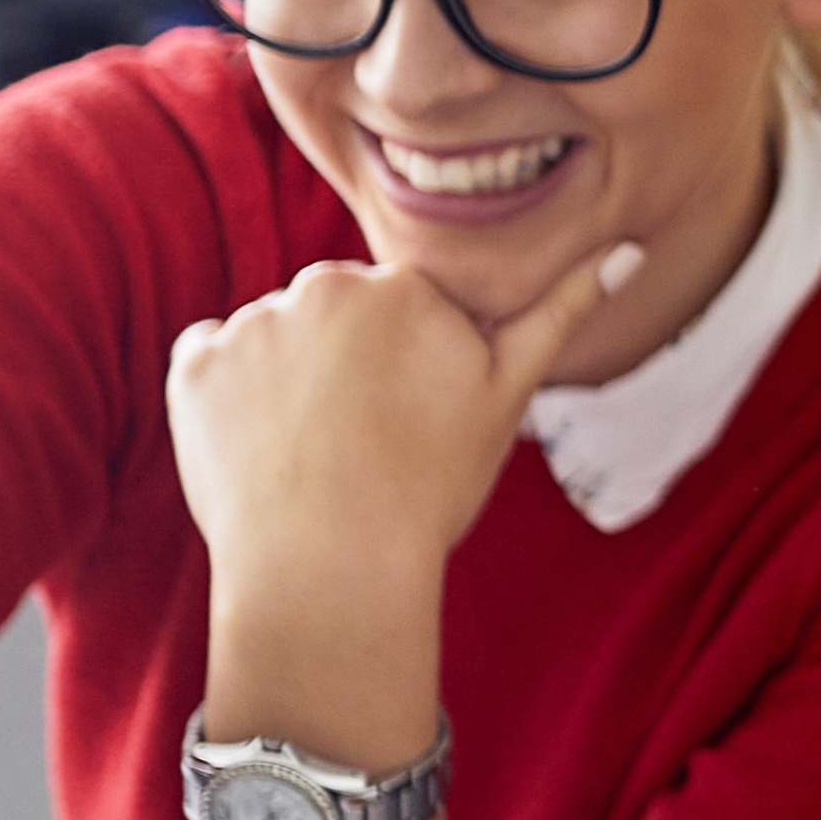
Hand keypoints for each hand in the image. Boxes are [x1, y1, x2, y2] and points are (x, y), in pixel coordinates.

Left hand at [164, 238, 634, 745]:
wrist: (332, 570)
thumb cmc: (431, 488)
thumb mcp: (507, 398)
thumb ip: (560, 313)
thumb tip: (629, 249)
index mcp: (400, 287)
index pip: (398, 308)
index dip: (405, 369)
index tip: (406, 422)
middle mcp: (320, 286)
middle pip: (331, 314)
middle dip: (342, 362)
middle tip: (360, 442)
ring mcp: (249, 325)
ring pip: (272, 340)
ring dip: (284, 381)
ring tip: (311, 455)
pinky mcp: (192, 368)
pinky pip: (209, 366)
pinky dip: (227, 400)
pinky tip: (261, 450)